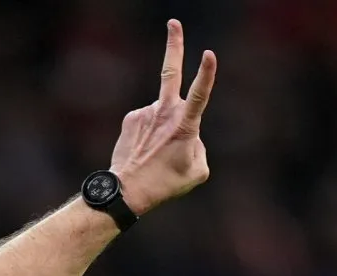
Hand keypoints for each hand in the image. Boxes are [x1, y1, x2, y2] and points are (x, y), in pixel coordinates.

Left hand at [110, 19, 215, 214]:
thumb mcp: (198, 171)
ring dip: (164, 129)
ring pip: (163, 113)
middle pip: (170, 72)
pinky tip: (145, 150)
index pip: (199, 96)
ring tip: (157, 154)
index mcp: (184, 125)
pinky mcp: (131, 117)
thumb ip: (201, 147)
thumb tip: (190, 135)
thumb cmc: (166, 184)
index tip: (209, 54)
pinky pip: (148, 121)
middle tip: (173, 23)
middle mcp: (163, 113)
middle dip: (174, 44)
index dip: (206, 74)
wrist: (127, 191)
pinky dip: (150, 133)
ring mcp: (145, 113)